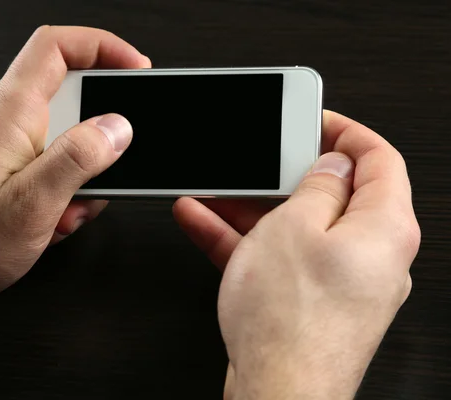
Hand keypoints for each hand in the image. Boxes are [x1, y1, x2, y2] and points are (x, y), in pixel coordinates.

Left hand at [0, 26, 149, 323]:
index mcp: (12, 114)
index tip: (135, 70)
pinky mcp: (11, 170)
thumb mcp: (30, 204)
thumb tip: (117, 128)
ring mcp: (10, 146)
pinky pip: (55, 167)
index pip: (58, 48)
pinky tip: (52, 221)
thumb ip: (78, 160)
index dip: (103, 47)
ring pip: (69, 141)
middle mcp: (9, 122)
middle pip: (74, 98)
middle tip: (109, 167)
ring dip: (83, 177)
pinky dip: (66, 194)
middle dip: (101, 138)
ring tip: (67, 211)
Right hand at [174, 111, 420, 398]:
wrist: (277, 394)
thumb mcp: (296, 227)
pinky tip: (203, 220)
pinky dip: (245, 238)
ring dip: (253, 206)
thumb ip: (318, 186)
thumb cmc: (292, 320)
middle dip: (286, 173)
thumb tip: (332, 166)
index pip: (380, 159)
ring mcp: (338, 281)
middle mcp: (370, 255)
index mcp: (383, 228)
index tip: (314, 119)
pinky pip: (278, 257)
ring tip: (214, 188)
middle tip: (257, 158)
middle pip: (332, 195)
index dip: (346, 132)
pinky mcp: (308, 303)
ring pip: (296, 227)